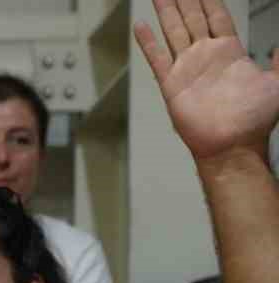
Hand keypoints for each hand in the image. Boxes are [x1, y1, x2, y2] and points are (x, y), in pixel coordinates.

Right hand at [135, 0, 278, 162]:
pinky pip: (157, 59)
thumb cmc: (256, 119)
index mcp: (230, 51)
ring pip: (173, 31)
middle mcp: (206, 56)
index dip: (208, 0)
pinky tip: (140, 27)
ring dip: (165, 12)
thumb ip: (278, 62)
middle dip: (184, 0)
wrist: (233, 145)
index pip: (217, 16)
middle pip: (192, 18)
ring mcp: (187, 68)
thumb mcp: (278, 82)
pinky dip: (148, 42)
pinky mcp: (171, 84)